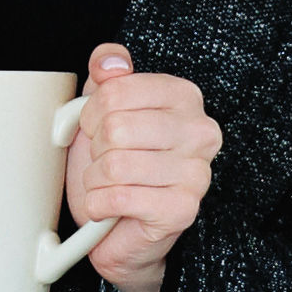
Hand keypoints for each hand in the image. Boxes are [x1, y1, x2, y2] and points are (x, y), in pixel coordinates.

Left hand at [66, 47, 219, 291]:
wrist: (119, 229)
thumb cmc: (116, 169)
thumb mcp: (103, 113)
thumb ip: (105, 77)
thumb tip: (110, 62)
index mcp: (184, 98)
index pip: (117, 89)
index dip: (91, 113)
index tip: (96, 129)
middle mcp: (200, 132)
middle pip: (116, 126)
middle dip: (95, 150)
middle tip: (104, 163)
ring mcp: (196, 173)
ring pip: (115, 164)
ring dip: (96, 181)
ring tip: (108, 186)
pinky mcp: (182, 209)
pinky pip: (118, 198)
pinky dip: (98, 206)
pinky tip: (107, 207)